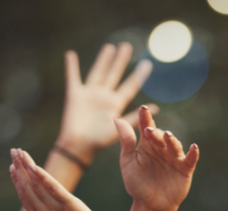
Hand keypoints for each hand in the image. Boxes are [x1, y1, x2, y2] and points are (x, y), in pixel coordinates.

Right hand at [9, 149, 112, 210]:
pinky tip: (34, 165)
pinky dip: (42, 175)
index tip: (13, 169)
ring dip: (26, 166)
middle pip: (26, 188)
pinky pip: (52, 188)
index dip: (18, 182)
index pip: (25, 198)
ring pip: (35, 185)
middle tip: (13, 153)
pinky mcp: (69, 205)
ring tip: (20, 152)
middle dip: (18, 169)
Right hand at [57, 43, 155, 163]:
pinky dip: (72, 67)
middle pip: (114, 74)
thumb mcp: (121, 129)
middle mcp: (104, 97)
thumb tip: (156, 108)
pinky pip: (73, 77)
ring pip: (98, 72)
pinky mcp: (75, 96)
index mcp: (116, 105)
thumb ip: (135, 117)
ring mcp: (90, 95)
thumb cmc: (99, 142)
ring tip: (109, 48)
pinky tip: (71, 54)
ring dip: (103, 60)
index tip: (148, 64)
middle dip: (121, 61)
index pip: (130, 86)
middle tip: (127, 46)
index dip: (139, 76)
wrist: (78, 147)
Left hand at [115, 106, 198, 210]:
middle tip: (149, 130)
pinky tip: (193, 147)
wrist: (149, 206)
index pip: (146, 127)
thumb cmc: (137, 184)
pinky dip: (194, 153)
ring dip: (172, 140)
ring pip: (174, 145)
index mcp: (147, 144)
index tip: (143, 109)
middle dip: (156, 132)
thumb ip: (125, 140)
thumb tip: (116, 118)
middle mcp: (162, 148)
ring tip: (168, 136)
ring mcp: (174, 158)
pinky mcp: (185, 169)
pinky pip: (191, 159)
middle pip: (160, 136)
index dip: (145, 118)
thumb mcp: (128, 161)